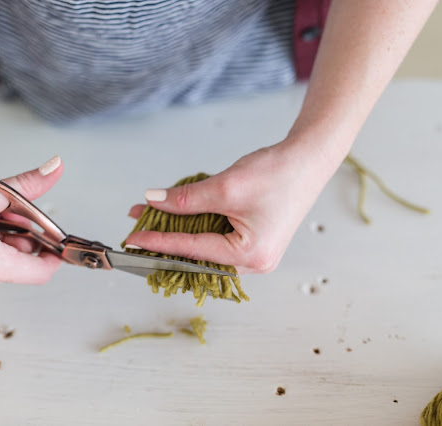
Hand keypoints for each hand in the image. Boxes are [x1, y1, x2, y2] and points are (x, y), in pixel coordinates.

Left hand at [125, 139, 338, 273]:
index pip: (193, 251)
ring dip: (179, 230)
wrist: (309, 160)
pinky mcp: (253, 241)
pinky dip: (197, 226)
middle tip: (137, 226)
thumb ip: (187, 198)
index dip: (159, 242)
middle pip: (198, 255)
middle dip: (166, 238)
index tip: (133, 239)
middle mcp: (254, 263)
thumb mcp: (226, 186)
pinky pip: (217, 239)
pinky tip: (178, 213)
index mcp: (250, 257)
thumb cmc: (277, 174)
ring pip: (206, 247)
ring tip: (151, 215)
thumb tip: (153, 200)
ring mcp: (255, 255)